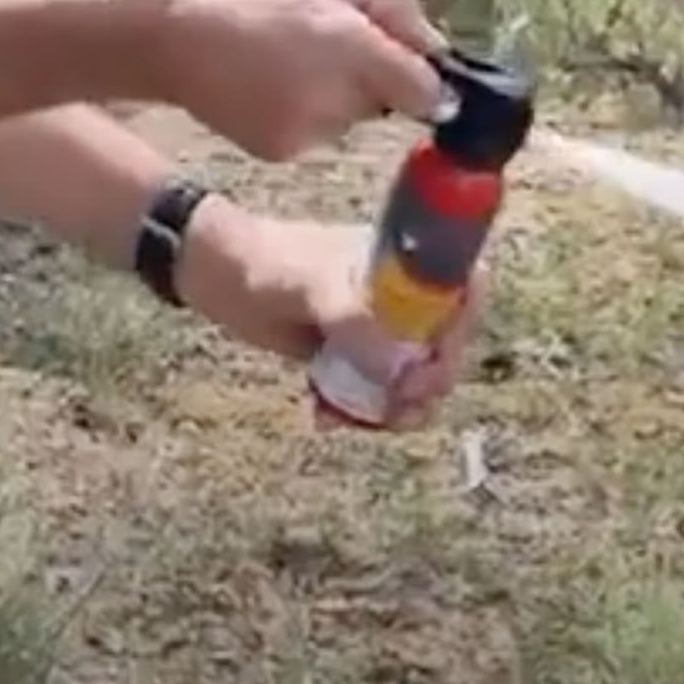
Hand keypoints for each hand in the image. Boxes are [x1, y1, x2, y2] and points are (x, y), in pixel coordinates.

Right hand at [156, 0, 448, 160]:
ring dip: (332, 100)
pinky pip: (314, 137)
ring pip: (347, 122)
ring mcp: (311, 131)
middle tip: (321, 50)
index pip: (427, 92)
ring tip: (283, 67)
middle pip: (384, 106)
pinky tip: (265, 92)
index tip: (408, 76)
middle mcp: (340, 97)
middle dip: (368, 82)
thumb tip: (438, 50)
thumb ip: (395, 10)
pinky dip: (300, 118)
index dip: (422, 82)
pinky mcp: (285, 151)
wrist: (175, 40)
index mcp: (356, 48)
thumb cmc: (256, 3)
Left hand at [176, 201, 487, 431]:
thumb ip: (353, 320)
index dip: (459, 336)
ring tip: (357, 420)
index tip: (430, 366)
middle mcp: (403, 295)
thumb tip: (398, 370)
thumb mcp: (311, 286)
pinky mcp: (352, 359)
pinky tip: (323, 418)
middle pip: (444, 349)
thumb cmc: (268, 262)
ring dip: (394, 410)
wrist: (218, 276)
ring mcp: (379, 329)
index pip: (465, 297)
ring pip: (412, 381)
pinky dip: (358, 413)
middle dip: (426, 386)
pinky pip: (374, 395)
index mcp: (408, 262)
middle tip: (396, 408)